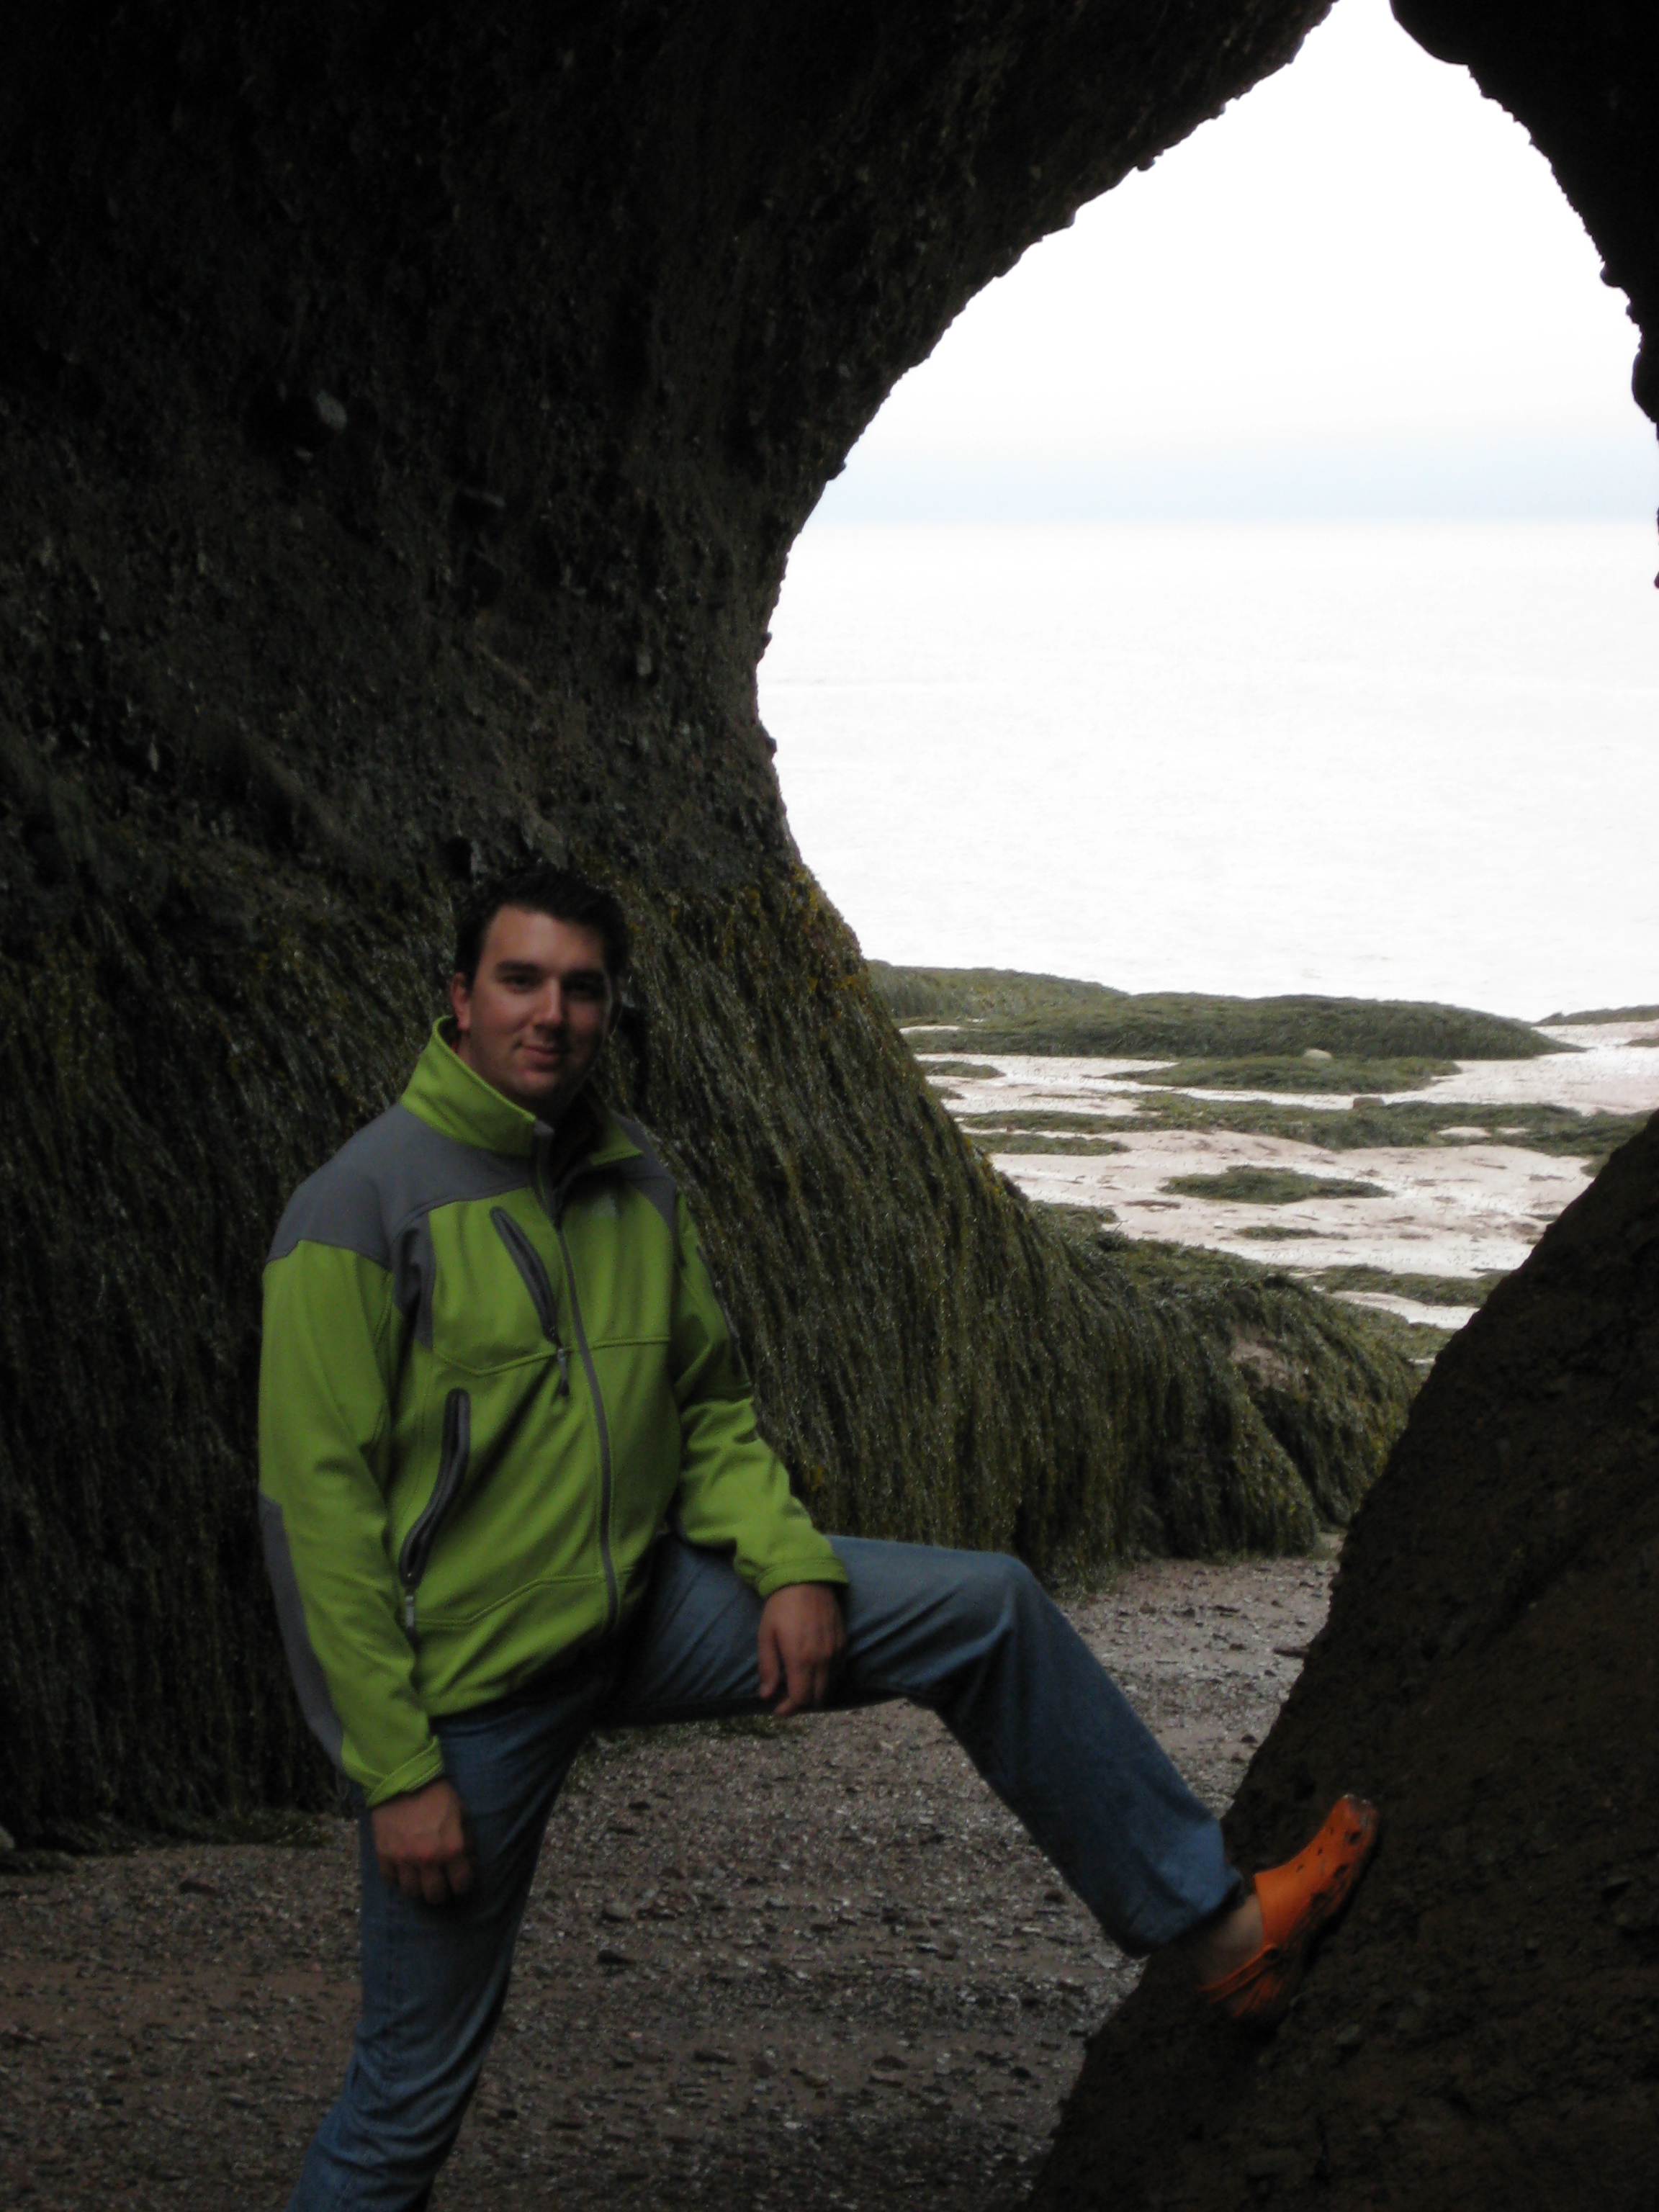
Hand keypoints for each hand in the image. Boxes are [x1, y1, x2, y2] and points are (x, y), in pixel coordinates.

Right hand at [370, 1777, 475, 1904]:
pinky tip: (402, 1869)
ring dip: (418, 1888)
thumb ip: (465, 1839)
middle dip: (440, 1893)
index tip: (460, 1881)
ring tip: (420, 1879)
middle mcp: (429, 1860)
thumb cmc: (437, 1794)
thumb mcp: (461, 1813)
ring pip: (412, 1893)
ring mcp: (404, 1860)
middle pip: (435, 1896)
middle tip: (440, 1884)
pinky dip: (397, 1878)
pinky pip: (391, 1880)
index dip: (463, 1884)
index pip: (462, 1884)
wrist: (403, 1779)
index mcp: (452, 1848)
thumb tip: (467, 1860)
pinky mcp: (384, 1856)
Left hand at [757, 1582, 845, 1716]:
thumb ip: (768, 1668)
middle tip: (788, 1700)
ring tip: (801, 1687)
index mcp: (801, 1659)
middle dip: (802, 1704)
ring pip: (830, 1686)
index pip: (800, 1698)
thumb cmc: (780, 1607)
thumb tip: (767, 1695)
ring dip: (816, 1693)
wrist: (806, 1578)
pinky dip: (827, 1679)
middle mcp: (823, 1659)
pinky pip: (839, 1671)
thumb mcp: (766, 1636)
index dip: (789, 1709)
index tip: (778, 1709)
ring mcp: (836, 1651)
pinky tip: (815, 1673)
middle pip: (818, 1697)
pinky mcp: (844, 1642)